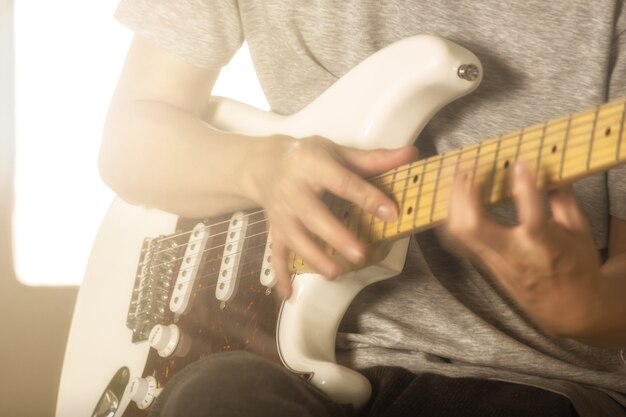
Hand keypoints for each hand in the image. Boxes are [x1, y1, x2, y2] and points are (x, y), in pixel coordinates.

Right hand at [245, 135, 417, 297]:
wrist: (263, 163)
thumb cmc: (307, 156)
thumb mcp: (338, 152)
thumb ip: (374, 159)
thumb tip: (411, 154)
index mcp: (312, 165)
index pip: (342, 182)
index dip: (367, 197)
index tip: (391, 213)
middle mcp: (293, 190)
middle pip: (314, 215)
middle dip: (336, 236)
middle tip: (360, 255)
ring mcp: (281, 213)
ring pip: (295, 238)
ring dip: (314, 257)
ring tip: (336, 274)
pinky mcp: (274, 229)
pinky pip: (275, 253)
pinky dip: (281, 274)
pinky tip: (288, 294)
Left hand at [445, 162, 603, 338]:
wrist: (568, 309)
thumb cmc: (577, 269)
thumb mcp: (581, 232)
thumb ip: (563, 199)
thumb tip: (551, 167)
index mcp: (544, 247)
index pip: (531, 218)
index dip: (524, 189)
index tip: (520, 164)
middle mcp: (512, 255)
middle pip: (475, 227)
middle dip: (466, 193)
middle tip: (470, 165)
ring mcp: (492, 261)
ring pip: (459, 233)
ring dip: (453, 201)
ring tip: (457, 174)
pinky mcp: (482, 263)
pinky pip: (456, 239)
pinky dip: (449, 215)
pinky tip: (451, 196)